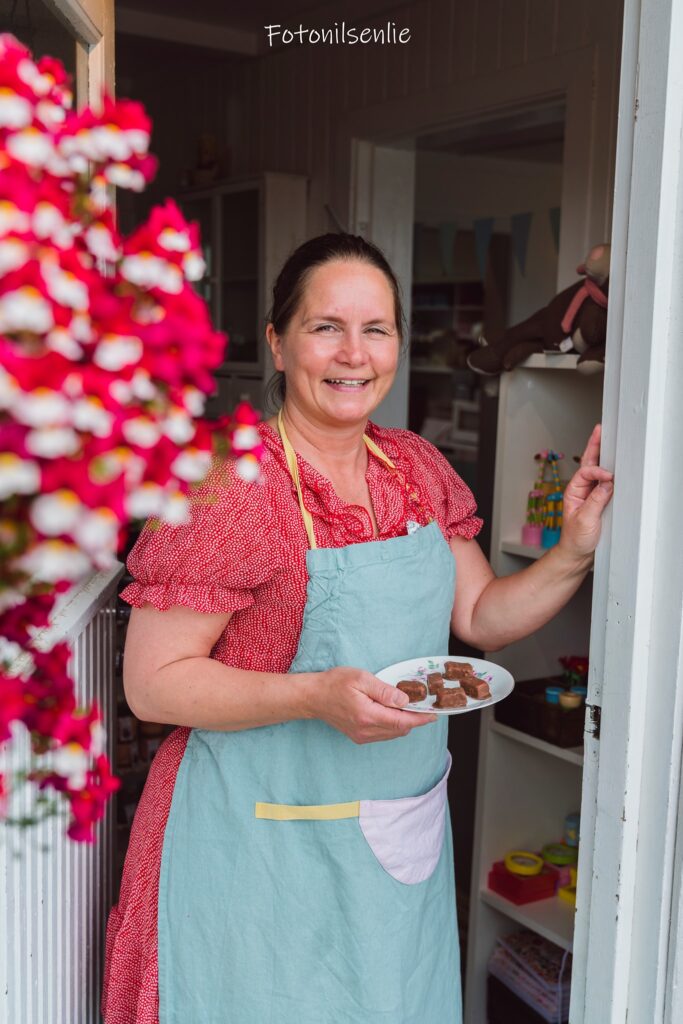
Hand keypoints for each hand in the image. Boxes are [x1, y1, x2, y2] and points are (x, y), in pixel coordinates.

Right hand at [307, 666, 436, 743]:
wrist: (313, 697)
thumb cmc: (335, 683)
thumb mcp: (361, 679)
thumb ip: (384, 691)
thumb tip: (404, 700)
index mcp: (368, 715)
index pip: (402, 722)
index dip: (420, 718)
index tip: (433, 714)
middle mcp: (366, 731)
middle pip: (400, 729)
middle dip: (413, 719)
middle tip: (421, 704)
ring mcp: (362, 736)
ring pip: (392, 733)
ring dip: (403, 722)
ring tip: (407, 707)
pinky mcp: (358, 736)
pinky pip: (383, 734)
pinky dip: (392, 725)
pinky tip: (391, 712)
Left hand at [559, 424, 613, 560]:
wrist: (577, 553)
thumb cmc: (575, 539)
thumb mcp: (585, 520)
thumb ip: (596, 501)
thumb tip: (607, 483)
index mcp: (573, 491)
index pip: (586, 473)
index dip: (598, 472)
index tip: (609, 477)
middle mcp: (581, 490)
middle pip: (588, 464)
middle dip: (594, 446)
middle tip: (600, 430)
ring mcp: (590, 494)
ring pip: (596, 470)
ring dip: (601, 454)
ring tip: (604, 437)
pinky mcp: (599, 501)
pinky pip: (604, 482)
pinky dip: (609, 470)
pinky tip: (613, 462)